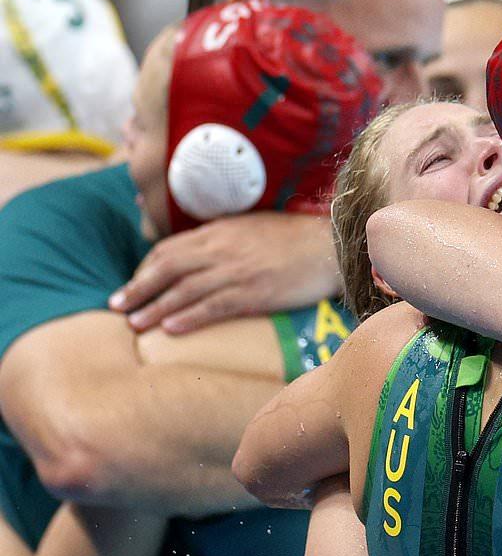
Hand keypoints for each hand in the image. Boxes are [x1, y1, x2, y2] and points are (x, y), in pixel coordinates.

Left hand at [110, 212, 338, 333]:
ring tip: (135, 324)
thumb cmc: (295, 238)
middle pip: (167, 268)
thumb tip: (199, 253)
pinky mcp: (255, 293)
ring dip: (155, 307)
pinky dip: (189, 316)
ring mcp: (237, 271)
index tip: (134, 284)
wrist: (330, 247)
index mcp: (219, 232)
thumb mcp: (251, 227)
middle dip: (138, 288)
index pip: (170, 249)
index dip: (146, 268)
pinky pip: (214, 306)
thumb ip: (223, 238)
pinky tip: (171, 328)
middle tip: (117, 306)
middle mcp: (222, 250)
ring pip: (184, 290)